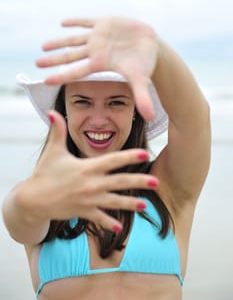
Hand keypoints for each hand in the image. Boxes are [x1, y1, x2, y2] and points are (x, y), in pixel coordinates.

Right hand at [25, 110, 158, 231]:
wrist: (33, 200)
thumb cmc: (44, 173)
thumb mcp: (53, 151)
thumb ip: (57, 131)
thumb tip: (52, 111)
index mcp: (86, 167)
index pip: (112, 160)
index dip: (129, 156)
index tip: (145, 153)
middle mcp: (91, 184)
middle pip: (120, 182)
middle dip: (139, 182)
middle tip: (156, 182)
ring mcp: (88, 200)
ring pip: (114, 202)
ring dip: (130, 204)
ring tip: (145, 206)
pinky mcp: (83, 212)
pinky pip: (100, 219)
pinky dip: (109, 223)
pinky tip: (120, 228)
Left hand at [36, 17, 158, 119]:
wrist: (150, 47)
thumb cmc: (144, 65)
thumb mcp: (141, 81)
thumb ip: (142, 97)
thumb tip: (150, 117)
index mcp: (100, 64)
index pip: (77, 71)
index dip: (61, 75)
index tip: (45, 81)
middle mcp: (96, 51)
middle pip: (70, 56)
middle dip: (53, 59)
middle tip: (37, 62)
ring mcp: (98, 37)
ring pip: (74, 39)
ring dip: (59, 42)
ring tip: (43, 46)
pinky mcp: (105, 23)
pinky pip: (87, 22)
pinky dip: (76, 22)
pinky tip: (63, 23)